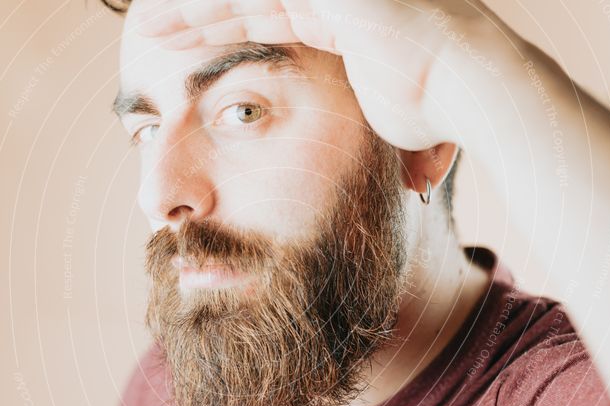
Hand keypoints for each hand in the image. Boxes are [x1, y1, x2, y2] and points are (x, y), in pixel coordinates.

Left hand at [134, 0, 522, 150]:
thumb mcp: (393, 125)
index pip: (267, 19)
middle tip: (154, 32)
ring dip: (187, 10)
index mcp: (335, 23)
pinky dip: (198, 8)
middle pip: (244, 2)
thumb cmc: (435, 113)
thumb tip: (418, 183)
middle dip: (197, 17)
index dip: (225, 31)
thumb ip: (388, 136)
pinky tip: (160, 21)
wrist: (463, 87)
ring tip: (147, 27)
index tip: (189, 51)